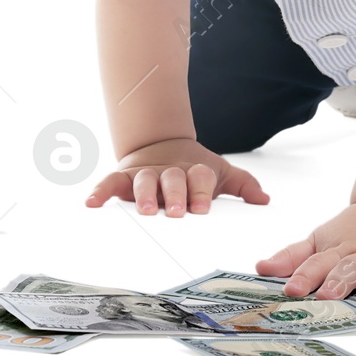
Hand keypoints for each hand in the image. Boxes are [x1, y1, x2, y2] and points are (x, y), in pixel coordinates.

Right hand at [83, 137, 268, 216]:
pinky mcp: (123, 177)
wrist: (162, 143)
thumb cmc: (192, 169)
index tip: (201, 209)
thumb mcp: (220, 173)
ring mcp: (145, 174)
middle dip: (173, 195)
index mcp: (194, 171)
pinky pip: (110, 183)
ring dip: (143, 196)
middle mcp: (169, 172)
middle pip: (172, 179)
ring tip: (144, 211)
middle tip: (174, 212)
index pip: (199, 177)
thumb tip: (264, 200)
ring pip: (143, 181)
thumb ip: (242, 185)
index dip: (200, 191)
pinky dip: (100, 192)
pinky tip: (92, 204)